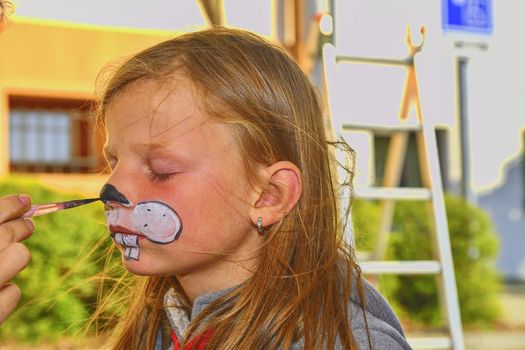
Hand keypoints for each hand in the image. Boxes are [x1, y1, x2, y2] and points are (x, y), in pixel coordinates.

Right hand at [0, 194, 33, 324]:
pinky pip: (13, 292)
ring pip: (20, 256)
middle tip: (28, 224)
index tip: (24, 201)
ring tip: (13, 254)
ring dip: (17, 255)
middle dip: (21, 225)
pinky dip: (6, 291)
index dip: (9, 205)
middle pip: (8, 234)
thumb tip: (6, 214)